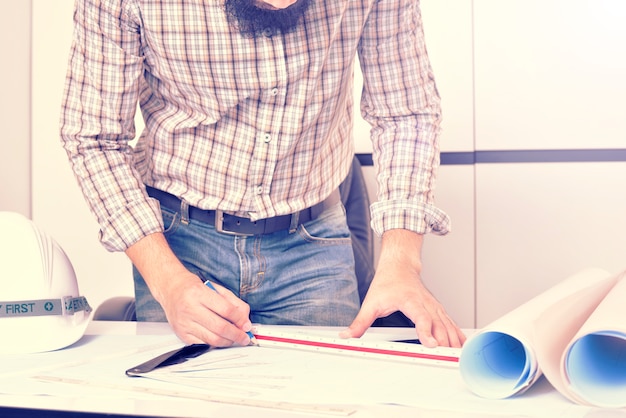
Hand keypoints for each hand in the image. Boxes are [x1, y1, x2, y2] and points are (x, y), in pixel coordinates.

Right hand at [126, 233, 252, 346]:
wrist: (171, 289)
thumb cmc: (194, 288)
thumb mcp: (216, 288)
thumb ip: (233, 302)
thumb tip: (245, 320)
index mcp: (200, 293)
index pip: (226, 310)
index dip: (240, 319)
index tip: (247, 324)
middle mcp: (190, 308)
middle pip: (220, 327)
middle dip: (237, 335)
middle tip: (245, 337)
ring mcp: (184, 323)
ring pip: (212, 339)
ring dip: (228, 342)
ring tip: (236, 339)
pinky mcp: (181, 334)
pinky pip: (202, 344)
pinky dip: (215, 345)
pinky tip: (221, 340)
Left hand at [341, 230, 465, 347]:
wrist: (400, 265)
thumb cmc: (388, 282)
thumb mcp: (371, 302)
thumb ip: (360, 322)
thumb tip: (347, 336)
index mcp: (410, 301)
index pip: (421, 318)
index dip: (426, 331)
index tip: (431, 345)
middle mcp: (426, 304)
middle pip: (439, 325)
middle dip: (444, 343)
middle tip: (446, 360)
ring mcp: (434, 307)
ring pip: (448, 326)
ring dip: (454, 342)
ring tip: (457, 358)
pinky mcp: (438, 310)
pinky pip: (451, 324)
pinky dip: (458, 335)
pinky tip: (462, 346)